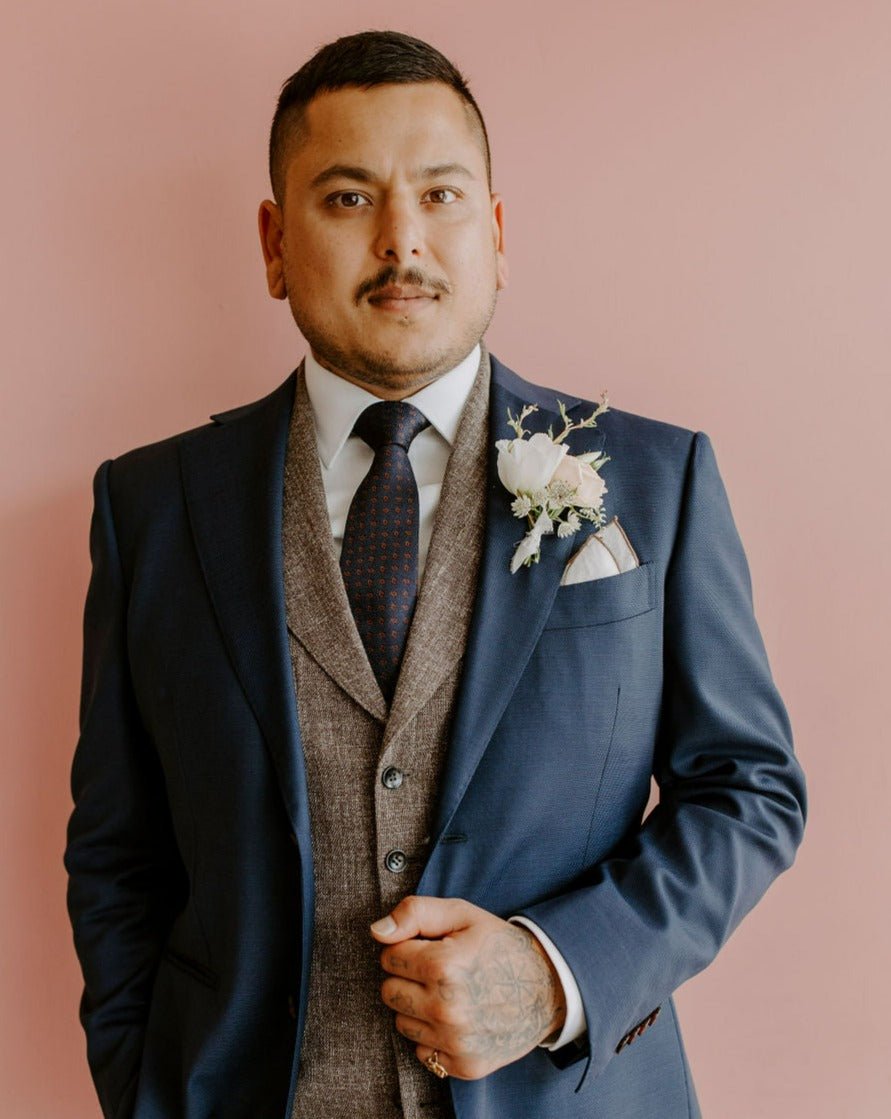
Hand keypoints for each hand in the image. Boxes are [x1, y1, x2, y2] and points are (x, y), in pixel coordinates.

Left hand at [371, 895, 566, 1080]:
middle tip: (439, 971)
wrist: (548, 987)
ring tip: (449, 993)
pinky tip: (457, 1018)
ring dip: (418, 1008)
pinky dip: (433, 1036)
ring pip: (402, 1023)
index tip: (431, 948)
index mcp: (444, 966)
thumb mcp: (462, 914)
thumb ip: (415, 913)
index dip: (408, 948)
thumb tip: (377, 932)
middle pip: (389, 992)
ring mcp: (456, 1041)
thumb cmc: (500, 946)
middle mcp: (447, 1009)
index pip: (389, 957)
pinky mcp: (464, 1066)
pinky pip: (422, 1052)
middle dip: (407, 978)